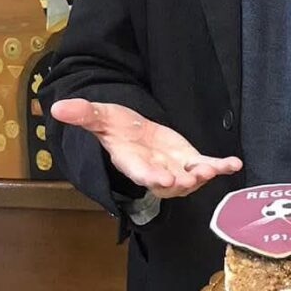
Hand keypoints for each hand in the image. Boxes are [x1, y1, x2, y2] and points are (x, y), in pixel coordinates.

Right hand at [49, 98, 242, 198]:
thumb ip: (83, 114)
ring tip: (213, 169)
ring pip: (189, 179)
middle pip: (168, 182)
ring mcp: (174, 169)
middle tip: (190, 179)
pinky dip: (221, 167)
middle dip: (180, 183)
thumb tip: (55, 107)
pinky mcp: (190, 162)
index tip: (162, 178)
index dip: (151, 176)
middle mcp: (154, 170)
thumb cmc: (116, 127)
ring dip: (202, 176)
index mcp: (131, 161)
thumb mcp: (100, 116)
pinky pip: (207, 167)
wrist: (133, 131)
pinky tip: (234, 164)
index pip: (140, 172)